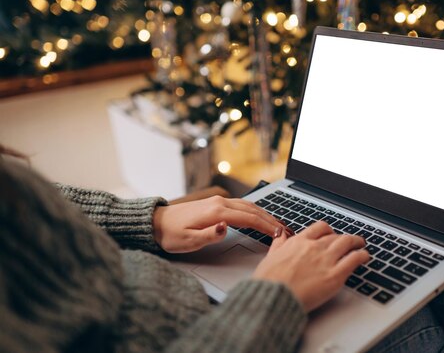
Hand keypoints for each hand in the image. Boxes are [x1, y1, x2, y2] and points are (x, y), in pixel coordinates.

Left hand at [153, 195, 289, 252]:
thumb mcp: (187, 241)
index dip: (267, 226)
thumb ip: (209, 236)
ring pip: (248, 205)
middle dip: (271, 219)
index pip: (249, 218)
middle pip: (252, 210)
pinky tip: (259, 215)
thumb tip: (226, 228)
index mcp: (216, 212)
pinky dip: (254, 210)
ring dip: (265, 213)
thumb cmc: (170, 234)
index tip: (280, 234)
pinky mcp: (215, 203)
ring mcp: (218, 201)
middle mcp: (220, 203)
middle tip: (287, 229)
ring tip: (277, 224)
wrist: (155, 222)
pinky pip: (241, 205)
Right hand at [252, 221, 369, 311]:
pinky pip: (354, 259)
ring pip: (347, 243)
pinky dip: (362, 255)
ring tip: (361, 245)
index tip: (332, 234)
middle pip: (335, 236)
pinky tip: (365, 257)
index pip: (320, 228)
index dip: (329, 230)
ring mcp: (326, 260)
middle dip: (344, 237)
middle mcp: (314, 247)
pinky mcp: (335, 275)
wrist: (274, 296)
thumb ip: (279, 244)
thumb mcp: (270, 256)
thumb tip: (281, 235)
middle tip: (350, 241)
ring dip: (356, 242)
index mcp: (299, 241)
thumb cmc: (270, 281)